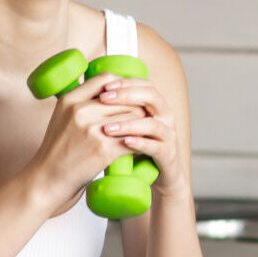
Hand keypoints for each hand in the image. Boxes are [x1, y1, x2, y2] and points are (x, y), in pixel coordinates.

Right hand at [26, 74, 145, 213]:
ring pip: (133, 118)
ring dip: (142, 126)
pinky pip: (133, 139)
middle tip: (143, 118)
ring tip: (143, 133)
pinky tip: (141, 147)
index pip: (106, 79)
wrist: (48, 180)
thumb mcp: (62, 117)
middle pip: (125, 99)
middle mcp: (81, 111)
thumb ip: (82, 102)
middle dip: (137, 109)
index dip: (123, 86)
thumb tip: (112, 91)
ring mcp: (93, 130)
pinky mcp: (103, 150)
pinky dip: (140, 143)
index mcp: (70, 100)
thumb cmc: (57, 151)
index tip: (130, 96)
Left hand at [95, 76, 189, 199]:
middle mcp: (165, 115)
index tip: (104, 86)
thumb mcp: (126, 124)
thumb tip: (89, 92)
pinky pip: (155, 146)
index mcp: (154, 104)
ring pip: (152, 123)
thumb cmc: (136, 146)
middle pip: (151, 96)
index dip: (124, 82)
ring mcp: (167, 134)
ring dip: (128, 123)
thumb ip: (116, 108)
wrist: (157, 173)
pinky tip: (125, 142)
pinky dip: (140, 143)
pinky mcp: (167, 154)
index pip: (143, 84)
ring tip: (107, 128)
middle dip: (126, 96)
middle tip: (104, 99)